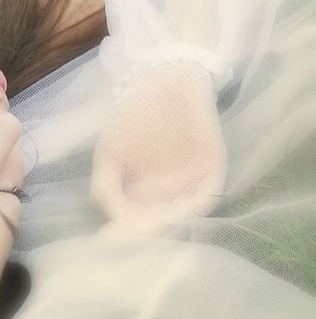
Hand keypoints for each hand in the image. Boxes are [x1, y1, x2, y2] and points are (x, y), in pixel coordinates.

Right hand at [90, 64, 227, 237]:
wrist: (162, 80)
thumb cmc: (130, 116)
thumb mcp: (107, 155)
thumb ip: (106, 189)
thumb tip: (113, 221)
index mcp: (143, 193)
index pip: (136, 222)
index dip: (124, 233)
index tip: (108, 239)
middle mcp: (169, 193)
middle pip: (161, 222)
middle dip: (146, 231)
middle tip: (132, 234)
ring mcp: (192, 183)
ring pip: (182, 214)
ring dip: (168, 224)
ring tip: (148, 225)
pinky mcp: (213, 170)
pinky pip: (206, 196)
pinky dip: (192, 207)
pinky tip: (173, 212)